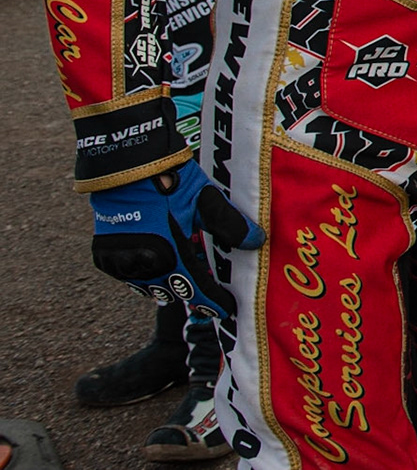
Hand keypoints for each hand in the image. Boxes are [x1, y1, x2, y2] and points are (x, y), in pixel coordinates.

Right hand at [90, 160, 263, 318]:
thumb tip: (257, 242)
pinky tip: (155, 262)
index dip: (214, 302)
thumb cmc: (169, 180)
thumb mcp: (206, 200)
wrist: (125, 164)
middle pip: (173, 290)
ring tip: (181, 274)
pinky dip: (143, 273)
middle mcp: (145, 265)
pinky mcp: (103, 255)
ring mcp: (121, 262)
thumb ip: (230, 224)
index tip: (228, 309)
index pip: (198, 289)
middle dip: (192, 290)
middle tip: (208, 287)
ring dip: (167, 282)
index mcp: (172, 254)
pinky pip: (128, 275)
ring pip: (149, 286)